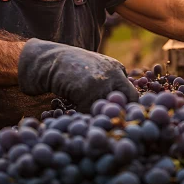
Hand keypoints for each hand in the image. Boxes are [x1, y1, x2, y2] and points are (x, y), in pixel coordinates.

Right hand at [18, 39, 138, 112]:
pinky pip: (90, 112)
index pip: (133, 96)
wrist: (50, 60)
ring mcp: (102, 82)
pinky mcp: (88, 90)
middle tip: (106, 123)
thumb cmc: (71, 69)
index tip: (118, 121)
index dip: (128, 110)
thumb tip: (123, 111)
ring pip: (106, 110)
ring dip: (96, 116)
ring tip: (86, 114)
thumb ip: (111, 84)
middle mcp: (114, 74)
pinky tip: (73, 109)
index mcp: (118, 69)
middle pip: (125, 103)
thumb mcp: (97, 69)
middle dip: (116, 115)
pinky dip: (82, 115)